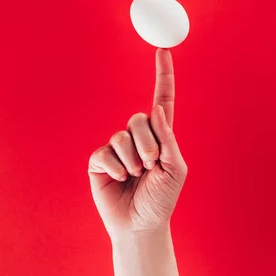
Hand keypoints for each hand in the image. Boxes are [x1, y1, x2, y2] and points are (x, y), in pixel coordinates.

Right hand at [88, 48, 187, 241]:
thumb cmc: (161, 199)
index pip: (162, 99)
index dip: (163, 75)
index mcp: (160, 136)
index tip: (163, 50)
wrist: (140, 225)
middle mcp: (138, 137)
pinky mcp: (100, 160)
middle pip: (138, 119)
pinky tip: (119, 180)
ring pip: (122, 136)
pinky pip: (106, 152)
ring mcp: (117, 147)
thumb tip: (156, 109)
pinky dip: (116, 168)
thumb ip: (168, 138)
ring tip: (135, 177)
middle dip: (147, 145)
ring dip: (132, 160)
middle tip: (150, 167)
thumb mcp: (175, 169)